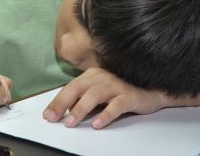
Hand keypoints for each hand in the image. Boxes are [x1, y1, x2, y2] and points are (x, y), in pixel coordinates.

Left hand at [43, 68, 165, 128]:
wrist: (151, 89)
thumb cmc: (122, 90)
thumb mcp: (99, 92)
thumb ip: (83, 98)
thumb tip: (65, 109)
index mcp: (92, 75)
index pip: (70, 87)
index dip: (57, 101)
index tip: (47, 114)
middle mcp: (102, 77)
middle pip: (78, 88)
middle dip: (62, 104)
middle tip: (53, 118)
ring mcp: (116, 85)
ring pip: (94, 95)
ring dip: (80, 109)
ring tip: (71, 122)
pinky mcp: (129, 96)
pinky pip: (116, 105)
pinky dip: (105, 115)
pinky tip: (96, 124)